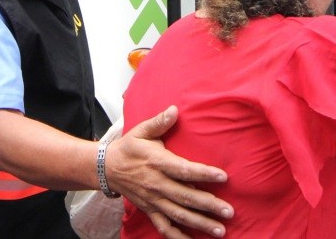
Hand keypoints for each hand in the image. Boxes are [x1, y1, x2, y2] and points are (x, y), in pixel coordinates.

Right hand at [105, 106, 233, 237]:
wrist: (106, 168)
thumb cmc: (129, 147)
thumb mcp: (142, 131)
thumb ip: (159, 122)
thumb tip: (175, 110)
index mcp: (158, 163)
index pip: (184, 170)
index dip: (204, 173)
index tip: (223, 176)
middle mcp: (157, 184)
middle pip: (186, 196)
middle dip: (209, 205)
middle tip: (229, 212)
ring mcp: (153, 200)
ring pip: (179, 215)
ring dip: (200, 223)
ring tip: (220, 230)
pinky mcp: (149, 210)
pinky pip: (164, 226)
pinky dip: (177, 236)